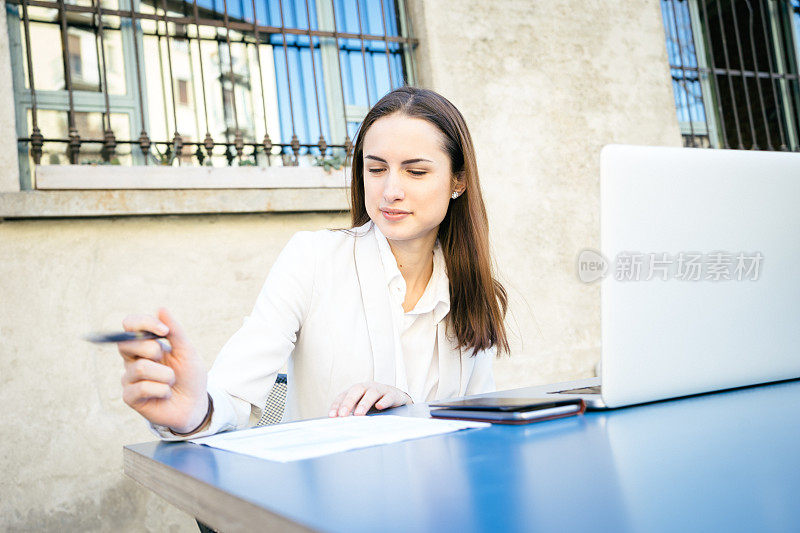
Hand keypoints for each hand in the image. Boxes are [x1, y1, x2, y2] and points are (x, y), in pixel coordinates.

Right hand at [118, 308, 208, 433]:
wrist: (195, 405)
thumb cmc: (190, 377)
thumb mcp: (187, 351)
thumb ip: (175, 331)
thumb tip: (161, 308)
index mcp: (145, 344)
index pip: (130, 324)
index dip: (143, 323)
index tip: (164, 331)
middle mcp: (133, 359)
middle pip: (126, 343)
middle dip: (152, 349)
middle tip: (165, 359)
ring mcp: (130, 378)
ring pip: (140, 368)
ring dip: (165, 375)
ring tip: (171, 382)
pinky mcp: (130, 397)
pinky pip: (142, 388)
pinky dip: (161, 390)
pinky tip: (165, 394)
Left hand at [328, 381, 412, 416]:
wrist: (396, 397)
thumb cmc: (374, 404)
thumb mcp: (361, 408)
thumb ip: (352, 415)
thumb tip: (340, 428)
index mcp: (356, 391)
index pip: (344, 395)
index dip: (337, 405)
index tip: (332, 416)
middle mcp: (367, 387)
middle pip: (357, 390)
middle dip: (348, 402)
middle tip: (343, 415)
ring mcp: (380, 389)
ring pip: (372, 393)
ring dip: (364, 403)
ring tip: (359, 414)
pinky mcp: (393, 394)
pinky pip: (388, 396)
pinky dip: (383, 401)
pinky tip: (379, 407)